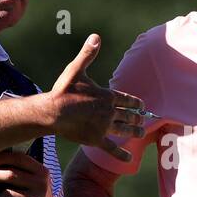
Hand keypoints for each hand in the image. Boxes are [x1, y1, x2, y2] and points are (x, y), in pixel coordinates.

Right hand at [47, 34, 147, 162]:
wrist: (53, 112)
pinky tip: (130, 159)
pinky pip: (112, 148)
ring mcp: (104, 126)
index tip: (142, 105)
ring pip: (125, 130)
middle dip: (138, 117)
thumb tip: (96, 37)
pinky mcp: (97, 139)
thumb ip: (88, 54)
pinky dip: (122, 155)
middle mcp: (110, 111)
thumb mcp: (76, 69)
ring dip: (135, 131)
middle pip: (129, 115)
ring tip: (141, 133)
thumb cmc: (64, 90)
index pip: (128, 99)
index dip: (136, 102)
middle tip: (144, 119)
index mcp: (108, 95)